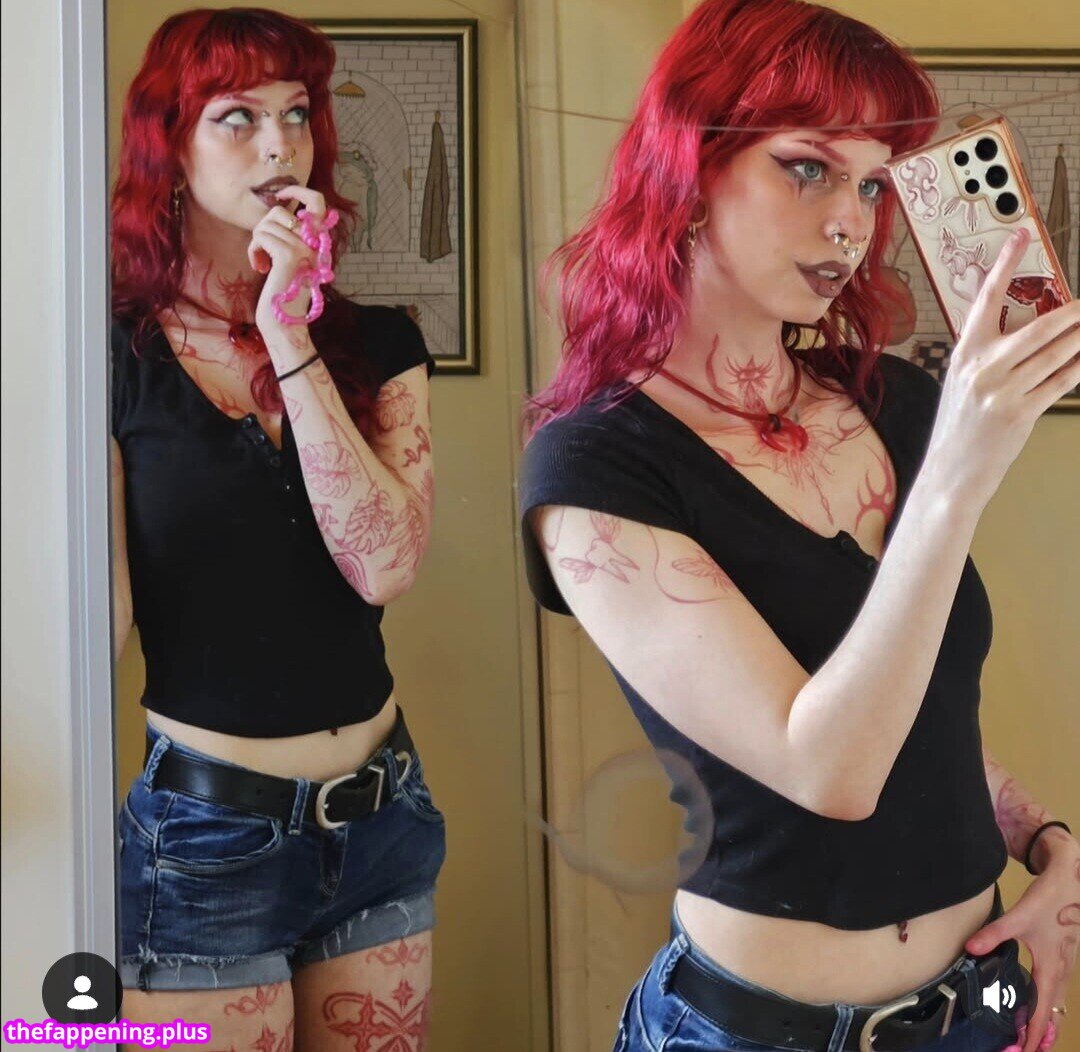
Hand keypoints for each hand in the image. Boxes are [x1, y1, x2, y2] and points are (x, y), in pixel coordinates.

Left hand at [248, 185, 327, 336]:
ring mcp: (304, 249)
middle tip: (263, 248)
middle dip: (264, 226)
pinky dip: (254, 250)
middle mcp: (316, 244)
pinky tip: (260, 266)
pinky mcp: (290, 256)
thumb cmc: (282, 294)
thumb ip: (290, 238)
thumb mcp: (290, 261)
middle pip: (282, 211)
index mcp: (318, 243)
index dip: (298, 191)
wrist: (283, 323)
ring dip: (257, 241)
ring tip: (262, 261)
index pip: (317, 202)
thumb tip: (280, 210)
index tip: (282, 195)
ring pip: (268, 223)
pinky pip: (262, 235)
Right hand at [922, 227, 1079, 510]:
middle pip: (1039, 326)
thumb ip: (990, 355)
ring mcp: (1002, 391)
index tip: (1021, 235)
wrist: (950, 471)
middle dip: (1073, 309)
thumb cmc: (958, 427)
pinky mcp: (1021, 413)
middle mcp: (983, 368)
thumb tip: (1032, 330)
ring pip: (1057, 353)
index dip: (1005, 263)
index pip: (986, 298)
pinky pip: (1061, 382)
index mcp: (964, 353)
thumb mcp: (963, 383)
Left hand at [964, 839, 1079, 1051]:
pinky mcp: (1063, 953)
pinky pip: (1057, 985)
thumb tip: (970, 949)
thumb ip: (994, 933)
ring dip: (1045, 1016)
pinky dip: (1049, 1000)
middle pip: (1051, 1009)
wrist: (1071, 879)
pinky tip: (1040, 1000)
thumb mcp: (1020, 916)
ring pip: (1056, 997)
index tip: (1025, 1050)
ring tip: (1033, 1034)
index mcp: (1051, 966)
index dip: (1033, 1032)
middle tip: (1027, 1048)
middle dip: (1040, 1031)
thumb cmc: (1049, 900)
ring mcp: (1065, 961)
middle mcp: (1061, 969)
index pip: (1041, 1009)